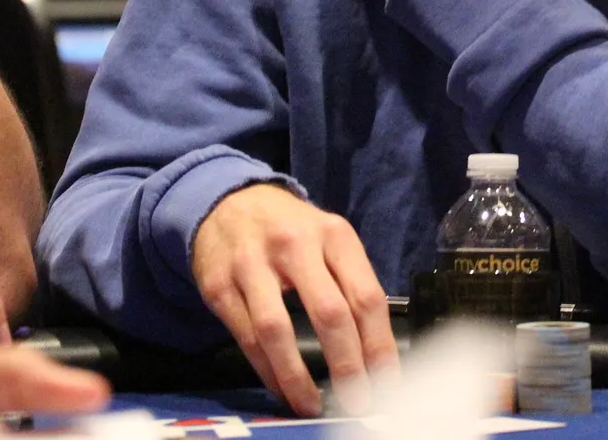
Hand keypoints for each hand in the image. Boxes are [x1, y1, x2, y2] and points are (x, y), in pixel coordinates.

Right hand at [192, 184, 398, 416]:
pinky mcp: (219, 285)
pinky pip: (246, 336)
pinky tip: (282, 387)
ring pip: (278, 329)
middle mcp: (295, 245)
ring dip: (298, 377)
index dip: (379, 344)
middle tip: (357, 400)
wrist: (228, 202)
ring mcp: (252, 264)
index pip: (366, 295)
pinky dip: (267, 369)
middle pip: (329, 313)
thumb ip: (350, 282)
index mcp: (334, 235)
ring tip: (312, 405)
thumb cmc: (290, 229)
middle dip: (347, 365)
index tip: (387, 380)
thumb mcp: (328, 238)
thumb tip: (374, 348)